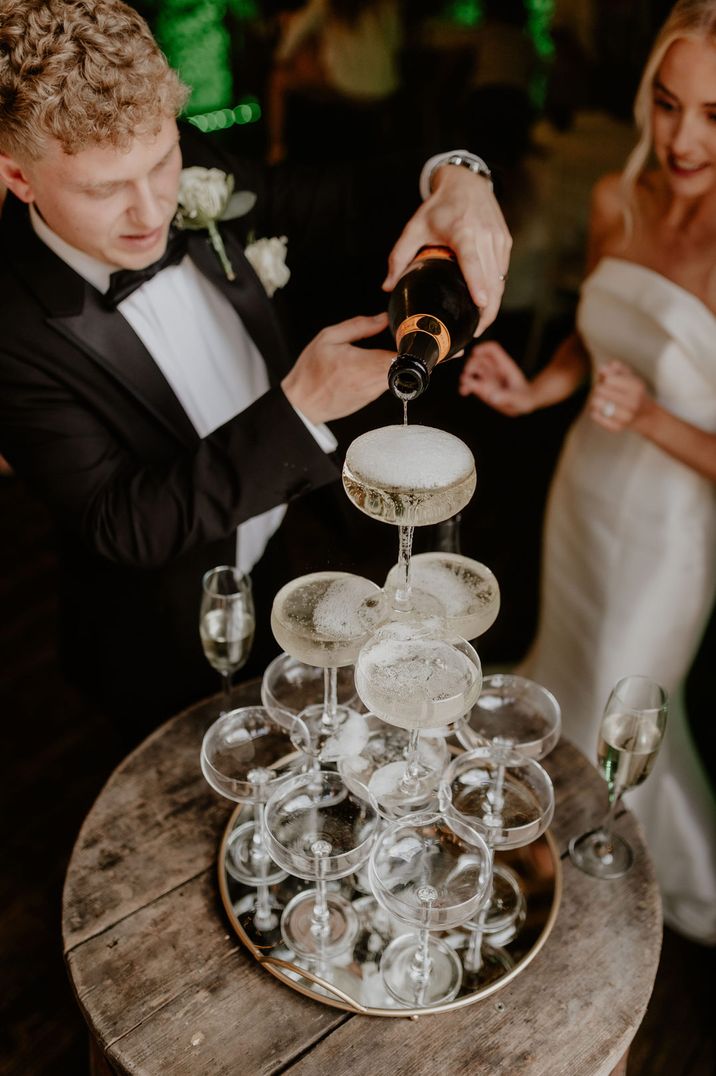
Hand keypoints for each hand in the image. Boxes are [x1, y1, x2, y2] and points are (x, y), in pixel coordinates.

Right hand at [281, 312, 393, 423]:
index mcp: (361, 364)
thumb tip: (383, 318)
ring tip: (373, 354)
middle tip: (390, 341)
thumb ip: (359, 325)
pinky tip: (366, 367)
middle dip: (400, 352)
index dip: (403, 343)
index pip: (399, 355)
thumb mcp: (328, 338)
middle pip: (402, 366)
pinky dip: (380, 373)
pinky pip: (384, 383)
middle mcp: (370, 381)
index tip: (399, 335)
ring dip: (390, 363)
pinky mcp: (370, 400)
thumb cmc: (310, 372)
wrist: (301, 404)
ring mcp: (372, 393)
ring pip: (395, 375)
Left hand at [382, 167, 510, 334]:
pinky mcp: (505, 242)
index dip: (478, 285)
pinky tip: (485, 305)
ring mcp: (499, 240)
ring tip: (479, 325)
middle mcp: (485, 236)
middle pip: (492, 280)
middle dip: (487, 311)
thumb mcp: (414, 227)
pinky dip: (496, 290)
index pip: (473, 263)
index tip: (481, 305)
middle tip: (472, 334)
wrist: (466, 182)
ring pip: (500, 280)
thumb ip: (399, 257)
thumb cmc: (439, 206)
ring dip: (493, 304)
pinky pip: (502, 272)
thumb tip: (387, 287)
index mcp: (463, 233)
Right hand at [458, 341, 534, 414]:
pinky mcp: (484, 387)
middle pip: (479, 359)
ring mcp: (489, 377)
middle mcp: (495, 369)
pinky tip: (464, 392)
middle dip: (471, 365)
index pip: (492, 350)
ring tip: (464, 387)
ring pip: (474, 370)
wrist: (524, 404)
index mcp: (505, 365)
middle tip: (467, 376)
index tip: (474, 354)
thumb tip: (492, 397)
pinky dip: (466, 386)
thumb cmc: (525, 398)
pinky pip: (472, 383)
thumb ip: (507, 397)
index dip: (482, 348)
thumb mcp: (519, 398)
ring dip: (466, 376)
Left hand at [589, 360, 654, 431]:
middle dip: (599, 389)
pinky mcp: (616, 428)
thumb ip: (617, 369)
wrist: (647, 417)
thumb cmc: (634, 393)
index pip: (609, 379)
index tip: (608, 381)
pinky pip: (595, 416)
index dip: (605, 378)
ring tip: (601, 400)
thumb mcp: (631, 377)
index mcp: (636, 387)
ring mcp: (625, 417)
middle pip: (600, 390)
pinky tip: (601, 410)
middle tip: (603, 391)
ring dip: (595, 400)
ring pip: (595, 403)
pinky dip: (595, 412)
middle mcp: (633, 403)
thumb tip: (602, 369)